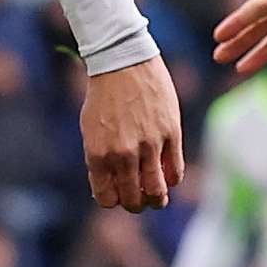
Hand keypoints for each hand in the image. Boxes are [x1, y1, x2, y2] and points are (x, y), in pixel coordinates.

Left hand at [78, 56, 183, 212]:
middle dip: (136, 204)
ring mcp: (149, 145)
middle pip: (133, 201)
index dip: (113, 199)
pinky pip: (175, 172)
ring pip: (157, 192)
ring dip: (157, 199)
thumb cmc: (104, 96)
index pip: (107, 198)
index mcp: (98, 154)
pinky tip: (167, 174)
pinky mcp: (170, 134)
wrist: (123, 61)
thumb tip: (112, 186)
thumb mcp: (91, 130)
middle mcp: (123, 154)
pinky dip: (171, 179)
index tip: (117, 192)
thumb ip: (100, 159)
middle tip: (139, 199)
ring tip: (156, 196)